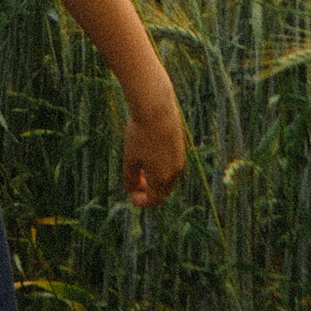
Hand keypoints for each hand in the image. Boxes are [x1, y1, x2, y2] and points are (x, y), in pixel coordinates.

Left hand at [122, 83, 187, 210]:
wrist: (157, 109)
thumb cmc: (140, 134)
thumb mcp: (130, 158)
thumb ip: (130, 177)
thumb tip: (131, 189)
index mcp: (161, 179)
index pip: (153, 201)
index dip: (141, 201)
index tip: (131, 197)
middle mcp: (174, 172)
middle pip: (162, 191)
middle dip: (148, 191)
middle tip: (134, 184)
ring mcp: (179, 159)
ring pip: (168, 178)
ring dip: (154, 179)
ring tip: (139, 169)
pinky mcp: (180, 147)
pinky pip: (171, 165)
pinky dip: (160, 167)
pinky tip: (148, 156)